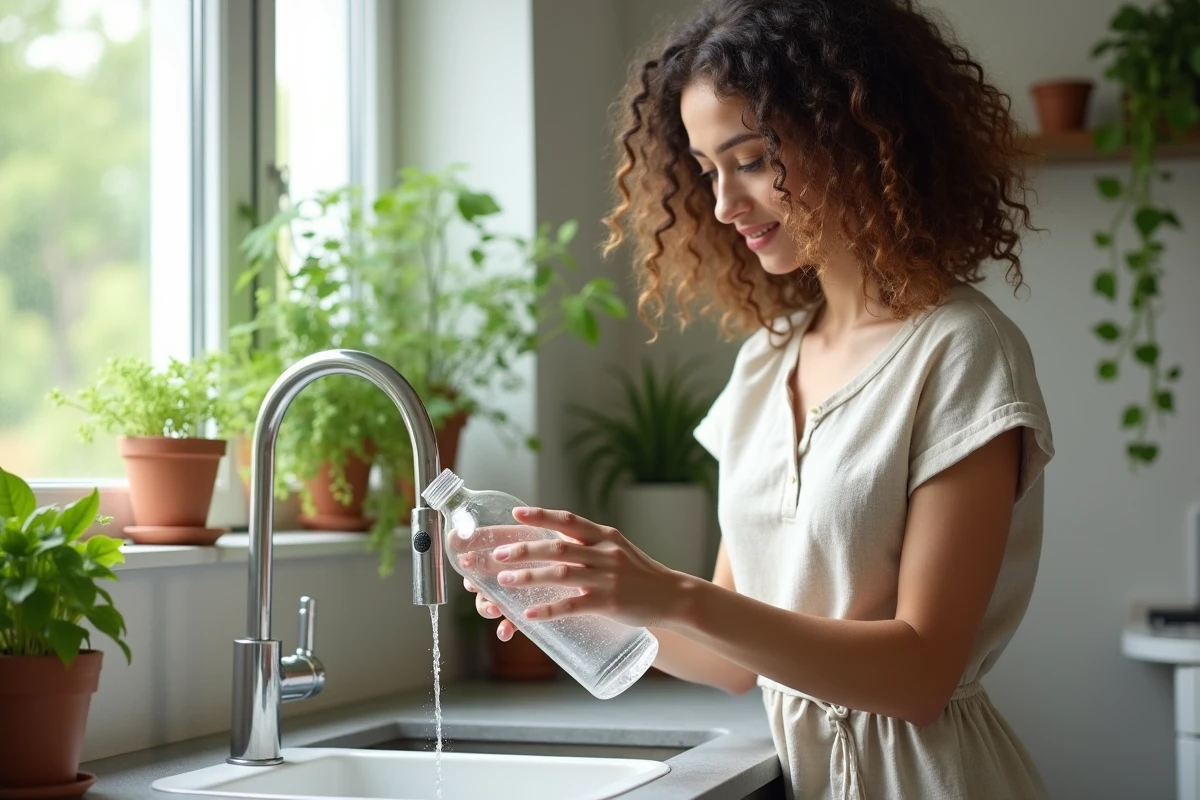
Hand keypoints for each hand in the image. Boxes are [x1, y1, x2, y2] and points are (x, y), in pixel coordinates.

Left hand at [464, 506, 686, 630]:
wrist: (672, 597)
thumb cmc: (639, 573)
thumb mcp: (617, 550)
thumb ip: (589, 545)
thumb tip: (555, 541)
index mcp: (605, 537)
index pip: (569, 521)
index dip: (541, 516)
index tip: (516, 513)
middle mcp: (605, 554)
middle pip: (558, 548)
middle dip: (525, 550)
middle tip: (499, 555)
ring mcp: (607, 579)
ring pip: (560, 575)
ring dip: (529, 577)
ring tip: (505, 581)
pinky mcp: (608, 603)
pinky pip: (573, 605)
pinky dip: (549, 609)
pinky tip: (529, 614)